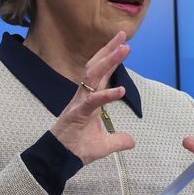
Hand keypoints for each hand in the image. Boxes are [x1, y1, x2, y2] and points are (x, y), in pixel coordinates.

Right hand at [50, 32, 136, 164]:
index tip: (123, 43)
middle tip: (123, 36)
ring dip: (109, 61)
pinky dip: (106, 95)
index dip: (112, 58)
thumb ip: (119, 140)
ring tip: (124, 49)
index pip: (103, 73)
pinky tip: (120, 90)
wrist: (61, 159)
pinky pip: (93, 100)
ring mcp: (80, 102)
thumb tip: (132, 141)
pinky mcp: (77, 113)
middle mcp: (84, 95)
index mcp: (90, 98)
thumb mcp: (105, 145)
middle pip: (97, 67)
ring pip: (94, 75)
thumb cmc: (78, 147)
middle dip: (110, 50)